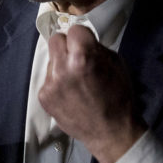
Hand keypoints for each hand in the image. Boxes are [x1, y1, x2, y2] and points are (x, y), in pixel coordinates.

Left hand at [39, 25, 144, 162]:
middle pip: (55, 40)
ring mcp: (50, 84)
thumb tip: (84, 42)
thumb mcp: (116, 64)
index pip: (74, 30)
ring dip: (61, 65)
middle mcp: (62, 68)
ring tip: (75, 81)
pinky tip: (69, 94)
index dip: (83, 37)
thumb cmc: (119, 97)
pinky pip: (48, 79)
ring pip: (51, 60)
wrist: (111, 132)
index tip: (87, 46)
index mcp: (83, 57)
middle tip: (77, 59)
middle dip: (67, 46)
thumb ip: (97, 49)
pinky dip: (57, 83)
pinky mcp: (43, 97)